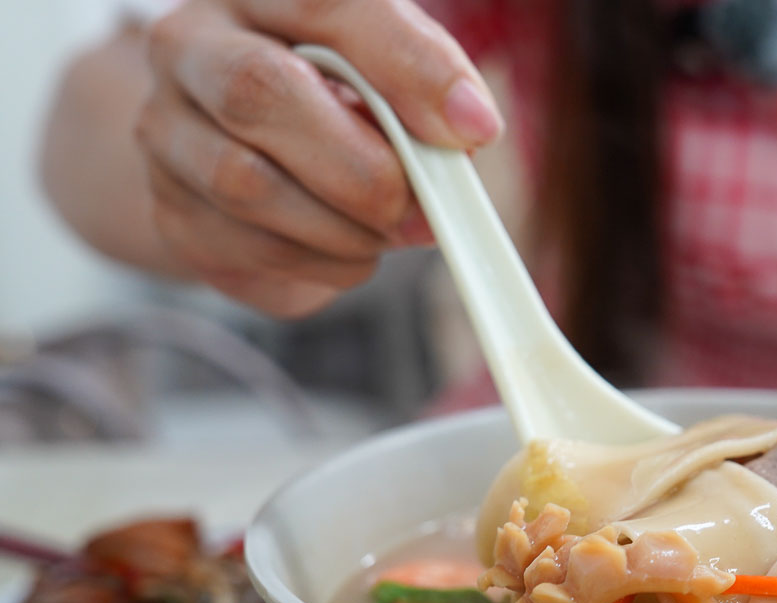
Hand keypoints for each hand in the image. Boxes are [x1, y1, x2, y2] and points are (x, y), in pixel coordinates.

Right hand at [134, 0, 502, 316]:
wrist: (226, 144)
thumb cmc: (323, 93)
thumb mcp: (379, 64)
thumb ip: (422, 81)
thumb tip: (470, 129)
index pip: (326, 4)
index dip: (408, 66)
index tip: (474, 127)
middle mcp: (187, 46)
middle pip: (259, 93)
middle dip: (363, 169)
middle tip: (423, 209)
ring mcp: (164, 132)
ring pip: (248, 187)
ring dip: (345, 229)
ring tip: (389, 230)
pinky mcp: (170, 212)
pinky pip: (251, 251)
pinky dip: (323, 264)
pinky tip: (347, 249)